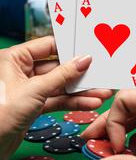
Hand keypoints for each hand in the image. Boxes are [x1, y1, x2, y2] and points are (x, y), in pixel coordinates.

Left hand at [0, 36, 112, 159]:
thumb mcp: (34, 90)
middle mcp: (20, 71)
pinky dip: (71, 102)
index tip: (89, 50)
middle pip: (56, 66)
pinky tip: (89, 103)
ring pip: (58, 85)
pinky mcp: (32, 106)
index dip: (69, 48)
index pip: (47, 45)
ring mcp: (27, 89)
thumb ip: (62, 75)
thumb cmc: (0, 114)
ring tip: (101, 92)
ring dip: (80, 91)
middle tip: (100, 73)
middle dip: (79, 73)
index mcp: (14, 58)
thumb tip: (83, 60)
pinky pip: (55, 100)